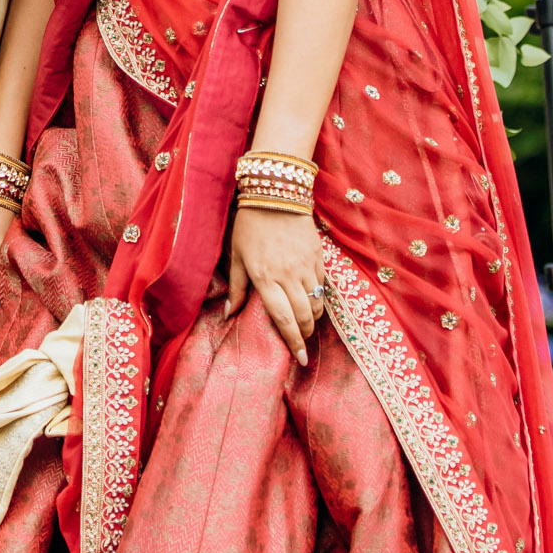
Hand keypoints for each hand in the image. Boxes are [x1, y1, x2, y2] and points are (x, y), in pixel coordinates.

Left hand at [226, 206, 327, 364]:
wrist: (276, 194)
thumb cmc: (250, 226)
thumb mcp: (237, 256)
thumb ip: (237, 288)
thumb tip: (229, 314)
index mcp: (265, 278)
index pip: (283, 318)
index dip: (293, 341)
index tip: (300, 358)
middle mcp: (288, 275)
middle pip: (303, 316)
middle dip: (305, 335)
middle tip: (303, 345)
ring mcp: (306, 267)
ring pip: (316, 303)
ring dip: (312, 318)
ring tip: (306, 324)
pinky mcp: (319, 257)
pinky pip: (323, 286)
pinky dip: (319, 298)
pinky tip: (313, 301)